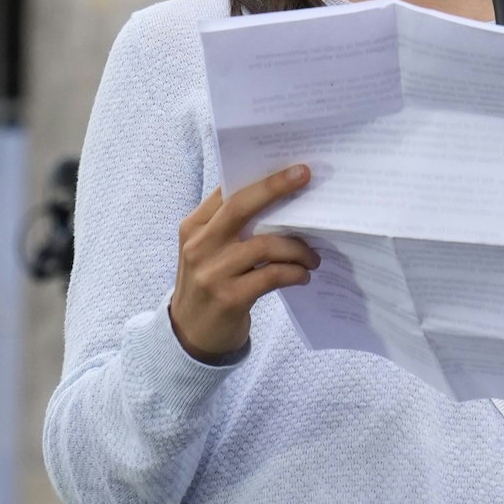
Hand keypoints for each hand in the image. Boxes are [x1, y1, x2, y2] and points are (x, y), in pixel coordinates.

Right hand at [169, 164, 319, 360]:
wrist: (190, 336)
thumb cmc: (209, 284)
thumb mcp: (208, 251)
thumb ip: (230, 227)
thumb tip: (280, 198)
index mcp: (194, 227)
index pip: (226, 192)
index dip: (260, 177)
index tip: (291, 167)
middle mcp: (199, 246)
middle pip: (240, 207)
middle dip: (275, 188)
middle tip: (305, 176)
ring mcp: (212, 273)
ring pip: (264, 245)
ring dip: (297, 248)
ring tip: (313, 256)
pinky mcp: (229, 298)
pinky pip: (271, 275)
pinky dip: (293, 272)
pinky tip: (303, 275)